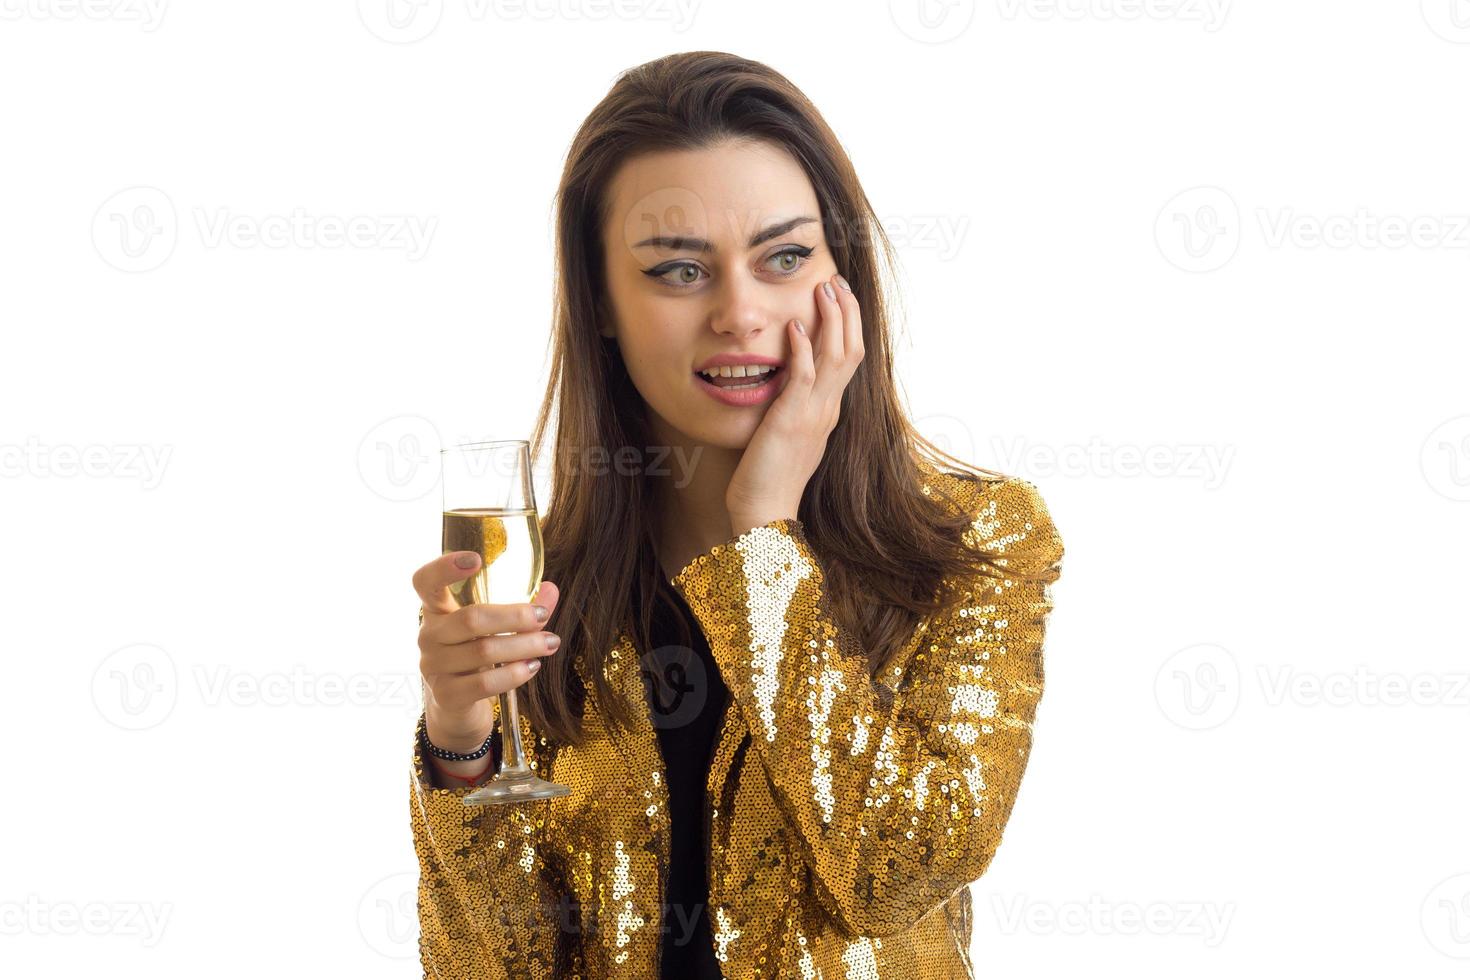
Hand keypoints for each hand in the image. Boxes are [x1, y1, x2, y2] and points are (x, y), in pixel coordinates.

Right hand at [412, 551, 560, 751]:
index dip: (445, 567)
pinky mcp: (446, 695)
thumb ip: (521, 610)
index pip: (426, 581)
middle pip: (471, 619)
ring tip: (550, 643)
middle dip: (515, 617)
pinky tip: (532, 667)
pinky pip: (484, 683)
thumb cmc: (476, 658)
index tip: (476, 559)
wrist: (457, 707)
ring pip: (483, 651)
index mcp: (436, 610)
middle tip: (543, 616)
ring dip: (524, 646)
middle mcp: (428, 636)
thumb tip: (551, 588)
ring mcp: (433, 666)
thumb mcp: (495, 630)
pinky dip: (513, 674)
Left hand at [725, 273, 864, 531]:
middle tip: (837, 279)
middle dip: (846, 312)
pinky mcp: (792, 420)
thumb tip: (785, 386)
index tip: (839, 296)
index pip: (848, 358)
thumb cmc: (768, 480)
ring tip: (824, 288)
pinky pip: (804, 376)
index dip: (847, 324)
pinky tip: (796, 323)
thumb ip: (791, 408)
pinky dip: (803, 347)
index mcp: (828, 411)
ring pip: (836, 356)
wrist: (765, 515)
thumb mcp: (786, 436)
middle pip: (851, 349)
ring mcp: (814, 414)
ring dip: (832, 319)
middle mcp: (828, 409)